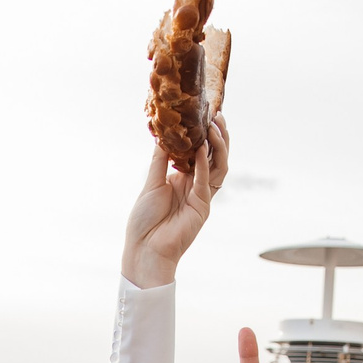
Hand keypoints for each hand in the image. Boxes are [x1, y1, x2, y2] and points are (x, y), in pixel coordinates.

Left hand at [121, 115, 227, 287]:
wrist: (144, 249)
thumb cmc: (144, 220)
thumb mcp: (151, 182)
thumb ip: (160, 159)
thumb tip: (164, 133)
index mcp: (183, 179)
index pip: (201, 151)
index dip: (205, 134)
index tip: (206, 113)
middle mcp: (196, 185)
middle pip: (215, 156)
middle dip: (218, 135)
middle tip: (217, 115)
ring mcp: (201, 196)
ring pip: (218, 166)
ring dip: (218, 145)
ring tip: (214, 125)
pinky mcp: (202, 207)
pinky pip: (206, 180)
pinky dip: (204, 163)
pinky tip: (202, 147)